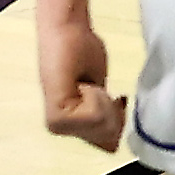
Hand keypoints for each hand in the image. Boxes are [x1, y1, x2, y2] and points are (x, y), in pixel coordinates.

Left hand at [37, 13, 126, 151]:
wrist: (67, 29)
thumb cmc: (83, 52)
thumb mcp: (100, 90)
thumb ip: (105, 117)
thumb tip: (113, 145)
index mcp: (67, 126)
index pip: (109, 142)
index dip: (117, 117)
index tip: (109, 95)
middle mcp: (58, 129)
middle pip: (108, 136)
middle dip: (112, 110)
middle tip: (95, 86)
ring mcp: (57, 124)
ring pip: (103, 125)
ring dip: (105, 101)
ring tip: (88, 82)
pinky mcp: (58, 114)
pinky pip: (95, 115)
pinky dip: (99, 96)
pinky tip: (85, 82)